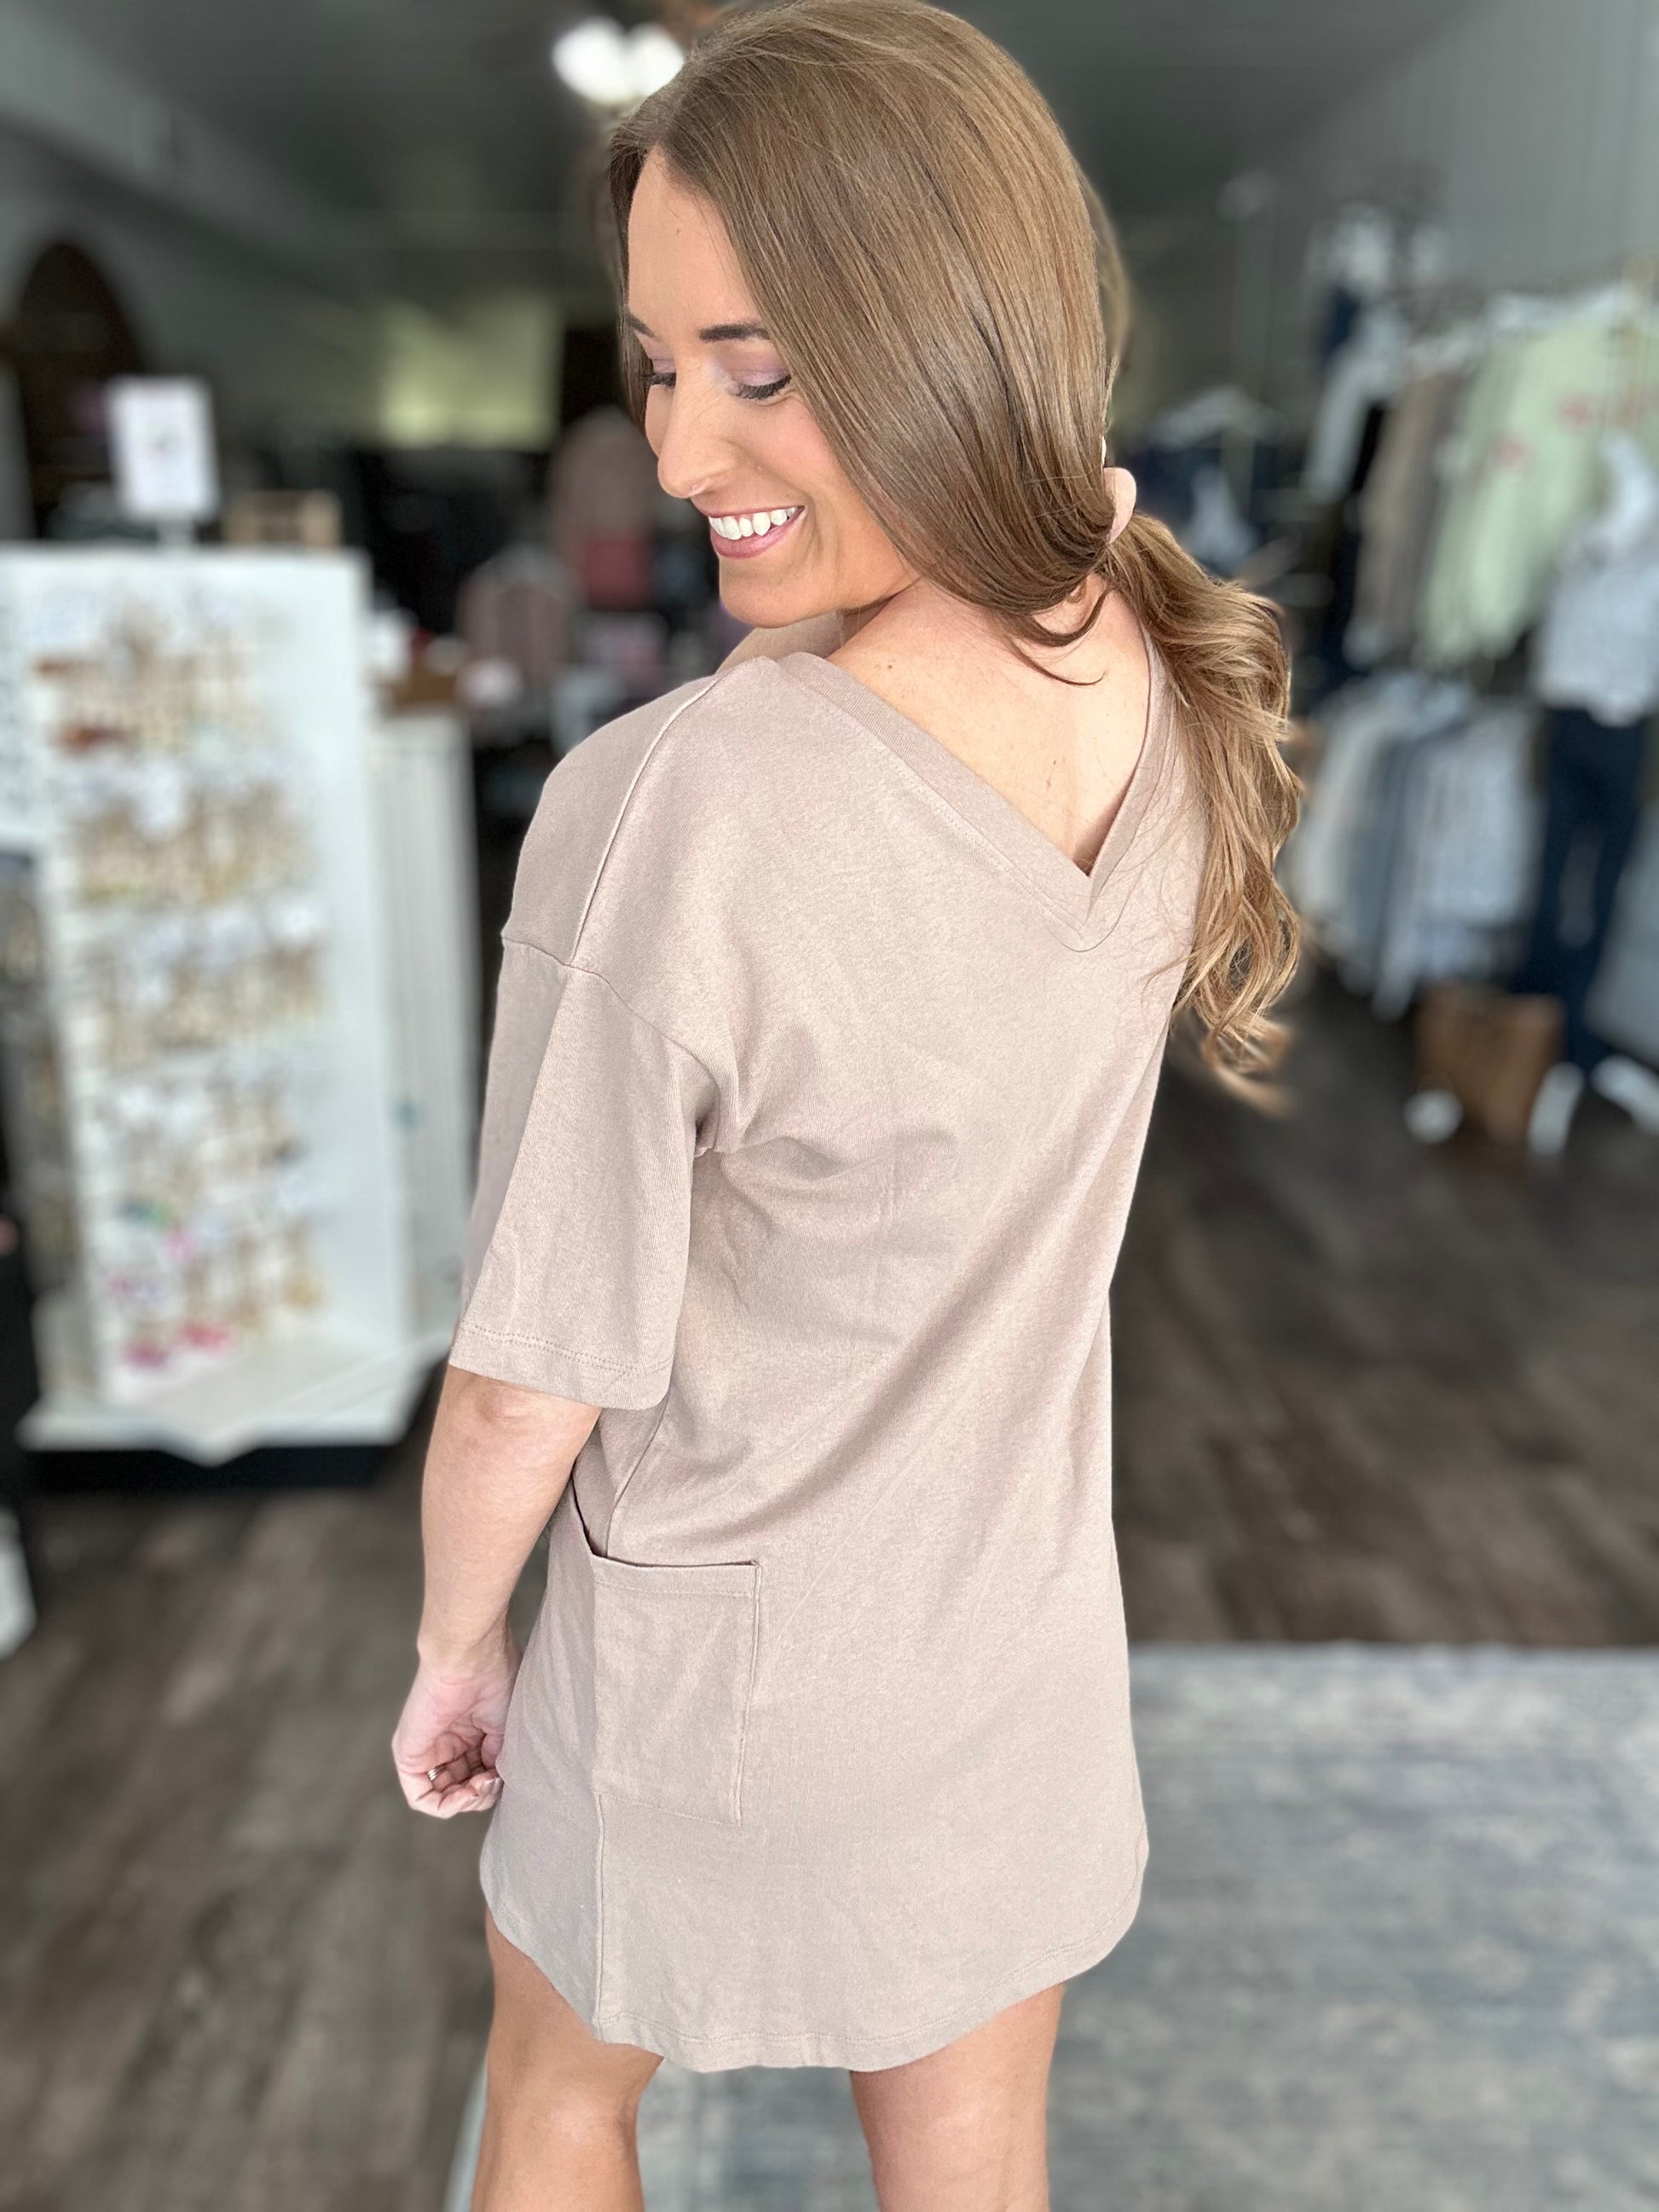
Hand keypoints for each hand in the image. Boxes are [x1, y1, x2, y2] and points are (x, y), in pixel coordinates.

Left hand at [392, 1636, 519, 1818]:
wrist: (470, 1657)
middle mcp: (449, 1742)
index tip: (505, 1773)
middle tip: (494, 1779)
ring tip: (482, 1784)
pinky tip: (465, 1793)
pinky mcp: (409, 1755)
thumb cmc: (495, 1677)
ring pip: (444, 1797)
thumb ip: (498, 1758)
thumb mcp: (506, 1726)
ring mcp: (428, 1750)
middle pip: (463, 1788)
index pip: (481, 1775)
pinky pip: (422, 1797)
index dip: (495, 1783)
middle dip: (482, 1793)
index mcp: (471, 1732)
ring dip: (468, 1801)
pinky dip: (445, 1805)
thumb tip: (493, 1780)